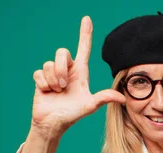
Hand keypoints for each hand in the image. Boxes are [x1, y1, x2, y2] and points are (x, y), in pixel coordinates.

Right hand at [31, 16, 125, 135]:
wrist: (53, 123)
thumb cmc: (72, 114)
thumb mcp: (90, 106)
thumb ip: (104, 98)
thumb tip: (123, 99)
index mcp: (81, 73)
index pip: (83, 48)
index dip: (85, 34)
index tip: (87, 19)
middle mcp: (68, 70)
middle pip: (62, 52)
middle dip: (61, 68)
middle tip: (64, 85)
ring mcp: (53, 74)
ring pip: (49, 63)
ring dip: (53, 80)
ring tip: (58, 91)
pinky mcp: (41, 78)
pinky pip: (39, 73)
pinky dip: (44, 84)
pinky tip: (48, 92)